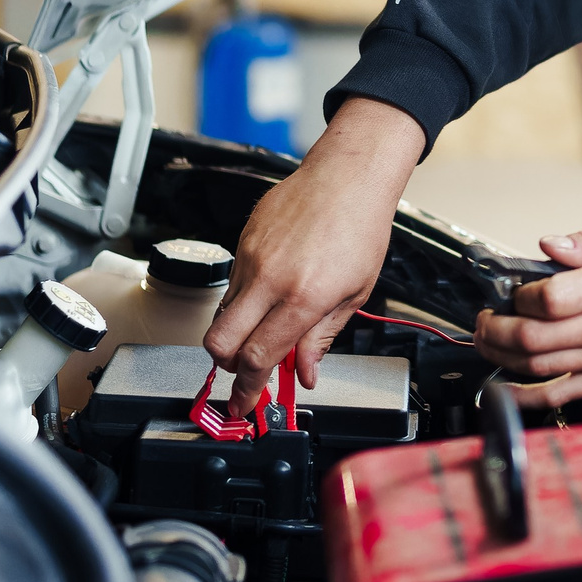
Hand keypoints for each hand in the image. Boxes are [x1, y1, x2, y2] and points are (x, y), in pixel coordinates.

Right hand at [205, 96, 423, 414]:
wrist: (348, 177)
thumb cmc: (360, 228)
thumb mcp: (354, 294)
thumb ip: (322, 337)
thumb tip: (305, 372)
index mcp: (304, 297)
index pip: (259, 358)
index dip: (249, 390)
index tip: (246, 404)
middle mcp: (271, 278)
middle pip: (221, 343)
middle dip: (229, 368)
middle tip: (247, 373)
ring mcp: (252, 258)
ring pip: (222, 314)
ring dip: (237, 332)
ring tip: (267, 326)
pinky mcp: (243, 241)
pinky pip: (231, 284)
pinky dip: (243, 300)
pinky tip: (269, 292)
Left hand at [475, 230, 581, 409]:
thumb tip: (550, 243)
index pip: (549, 298)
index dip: (520, 294)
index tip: (513, 288)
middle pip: (534, 336)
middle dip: (494, 328)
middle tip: (482, 318)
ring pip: (538, 365)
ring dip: (500, 355)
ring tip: (485, 340)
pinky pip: (561, 394)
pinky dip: (526, 396)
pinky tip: (503, 389)